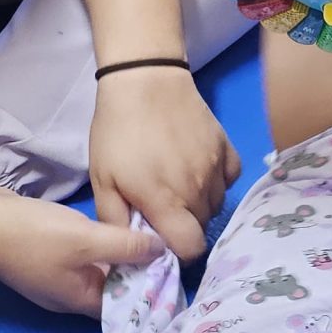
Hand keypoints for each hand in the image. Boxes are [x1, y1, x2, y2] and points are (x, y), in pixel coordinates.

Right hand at [0, 192, 163, 314]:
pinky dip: (96, 250)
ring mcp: (51, 279)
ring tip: (142, 237)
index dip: (147, 290)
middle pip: (109, 290)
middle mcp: (65, 297)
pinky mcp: (41, 260)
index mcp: (77, 301)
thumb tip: (162, 251)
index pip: (122, 307)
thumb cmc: (34, 234)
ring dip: (116, 259)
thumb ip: (126, 246)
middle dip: (134, 272)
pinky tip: (107, 229)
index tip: (171, 270)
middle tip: (162, 249)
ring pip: (94, 274)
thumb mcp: (88, 240)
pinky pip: (78, 260)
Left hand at [89, 65, 238, 261]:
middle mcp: (198, 190)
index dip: (177, 252)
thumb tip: (126, 251)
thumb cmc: (117, 132)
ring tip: (177, 185)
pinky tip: (197, 170)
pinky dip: (216, 181)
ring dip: (198, 204)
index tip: (162, 240)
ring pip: (215, 204)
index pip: (191, 249)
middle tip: (162, 207)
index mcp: (167, 202)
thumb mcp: (102, 179)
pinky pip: (229, 179)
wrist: (144, 81)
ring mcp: (216, 168)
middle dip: (183, 225)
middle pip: (201, 227)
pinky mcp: (226, 147)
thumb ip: (115, 221)